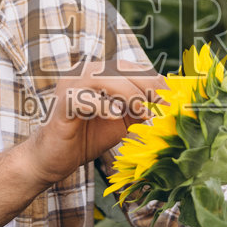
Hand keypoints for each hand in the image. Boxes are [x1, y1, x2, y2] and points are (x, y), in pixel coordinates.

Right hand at [21, 68, 165, 186]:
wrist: (53, 159)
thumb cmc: (87, 138)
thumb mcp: (121, 122)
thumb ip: (139, 110)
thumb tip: (166, 105)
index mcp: (99, 74)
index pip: (132, 67)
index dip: (154, 79)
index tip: (173, 97)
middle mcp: (84, 73)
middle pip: (120, 68)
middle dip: (146, 84)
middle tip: (163, 104)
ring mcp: (70, 86)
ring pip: (102, 77)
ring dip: (127, 92)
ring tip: (142, 110)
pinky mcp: (61, 104)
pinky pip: (82, 97)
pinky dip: (101, 105)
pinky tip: (115, 116)